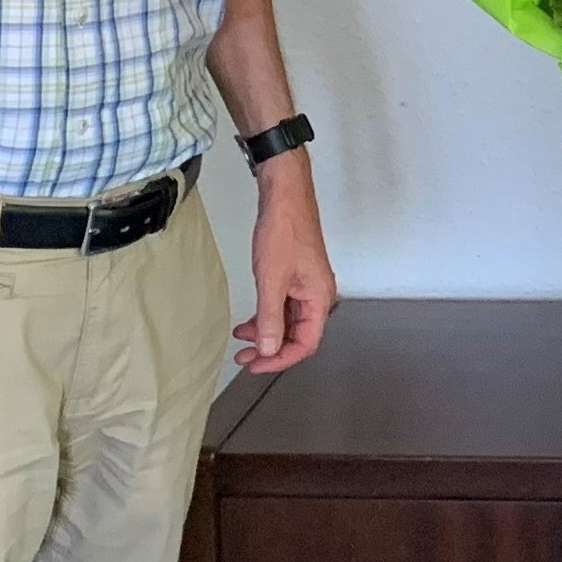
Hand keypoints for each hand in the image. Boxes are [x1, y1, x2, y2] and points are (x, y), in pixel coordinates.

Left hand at [235, 158, 338, 372]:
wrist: (285, 198)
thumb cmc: (284, 232)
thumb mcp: (272, 280)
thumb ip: (270, 319)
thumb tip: (269, 350)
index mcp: (320, 299)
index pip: (306, 343)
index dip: (280, 359)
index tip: (255, 364)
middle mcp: (318, 295)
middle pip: (298, 335)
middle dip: (271, 348)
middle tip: (243, 356)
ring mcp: (307, 286)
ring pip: (289, 321)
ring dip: (266, 332)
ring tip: (242, 338)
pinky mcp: (297, 277)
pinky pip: (284, 306)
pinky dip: (267, 315)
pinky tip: (250, 319)